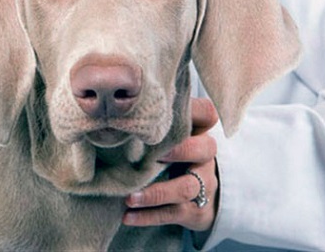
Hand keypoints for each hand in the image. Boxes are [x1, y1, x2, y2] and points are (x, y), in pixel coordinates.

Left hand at [123, 98, 218, 231]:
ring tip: (130, 198)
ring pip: (185, 188)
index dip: (193, 113)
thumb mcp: (170, 134)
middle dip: (178, 151)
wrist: (199, 194)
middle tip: (152, 156)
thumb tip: (118, 108)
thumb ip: (154, 120)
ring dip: (155, 193)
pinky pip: (173, 213)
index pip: (207, 113)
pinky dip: (149, 216)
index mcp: (199, 131)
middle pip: (204, 149)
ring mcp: (203, 184)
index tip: (165, 118)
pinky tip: (128, 216)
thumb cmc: (174, 154)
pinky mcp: (195, 210)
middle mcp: (206, 156)